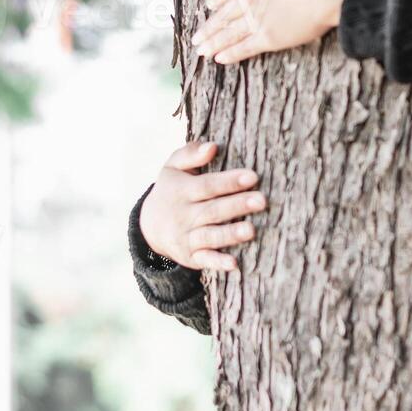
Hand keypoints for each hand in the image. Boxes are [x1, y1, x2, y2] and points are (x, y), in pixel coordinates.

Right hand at [138, 139, 269, 271]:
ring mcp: (187, 237)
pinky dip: (218, 263)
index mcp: (183, 191)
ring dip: (230, 234)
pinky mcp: (191, 257)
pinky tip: (234, 264)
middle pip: (214, 210)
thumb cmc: (172, 189)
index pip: (208, 185)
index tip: (253, 177)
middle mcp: (185, 215)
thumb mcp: (172, 167)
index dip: (229, 181)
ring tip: (251, 230)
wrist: (150, 225)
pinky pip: (204, 260)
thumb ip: (190, 153)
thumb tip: (212, 147)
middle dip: (237, 206)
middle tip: (261, 201)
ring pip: (211, 236)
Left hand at [191, 0, 357, 64]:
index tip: (210, 6)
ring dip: (214, 43)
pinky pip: (245, 48)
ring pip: (230, 33)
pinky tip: (220, 59)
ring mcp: (257, 19)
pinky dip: (232, 54)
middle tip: (196, 39)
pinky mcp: (269, 38)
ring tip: (201, 50)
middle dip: (210, 27)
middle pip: (224, 15)